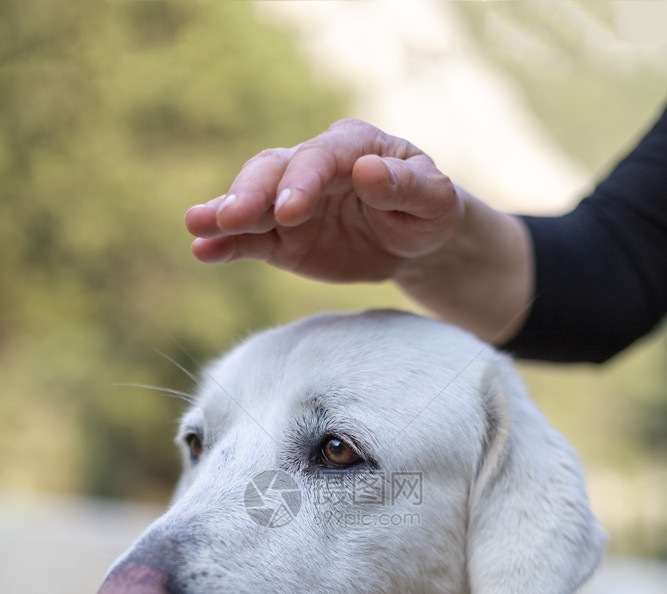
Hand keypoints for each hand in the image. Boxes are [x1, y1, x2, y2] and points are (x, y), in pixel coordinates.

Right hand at [185, 118, 462, 283]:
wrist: (418, 242)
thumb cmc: (430, 211)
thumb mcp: (434, 199)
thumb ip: (405, 184)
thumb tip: (368, 171)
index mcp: (351, 146)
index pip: (319, 157)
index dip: (302, 181)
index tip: (289, 211)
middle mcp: (313, 167)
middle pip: (273, 171)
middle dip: (250, 193)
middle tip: (230, 218)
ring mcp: (292, 204)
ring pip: (253, 203)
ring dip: (223, 215)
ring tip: (195, 227)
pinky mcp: (284, 239)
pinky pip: (251, 241)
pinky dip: (227, 246)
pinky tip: (203, 251)